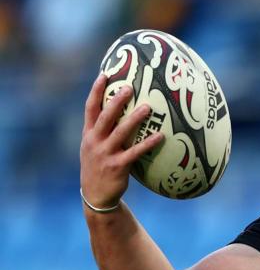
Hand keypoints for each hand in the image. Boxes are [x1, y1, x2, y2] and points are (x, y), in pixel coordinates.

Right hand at [79, 75, 163, 208]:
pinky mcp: (117, 166)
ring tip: (147, 107)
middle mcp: (94, 142)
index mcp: (88, 134)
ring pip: (120, 132)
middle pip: (105, 117)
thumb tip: (119, 110)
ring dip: (134, 119)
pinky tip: (160, 136)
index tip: (105, 74)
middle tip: (129, 87)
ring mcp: (105, 154)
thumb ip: (101, 131)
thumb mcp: (93, 147)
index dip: (96, 91)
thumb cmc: (99, 166)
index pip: (90, 108)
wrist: (95, 195)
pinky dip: (148, 144)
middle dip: (116, 101)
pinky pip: (135, 152)